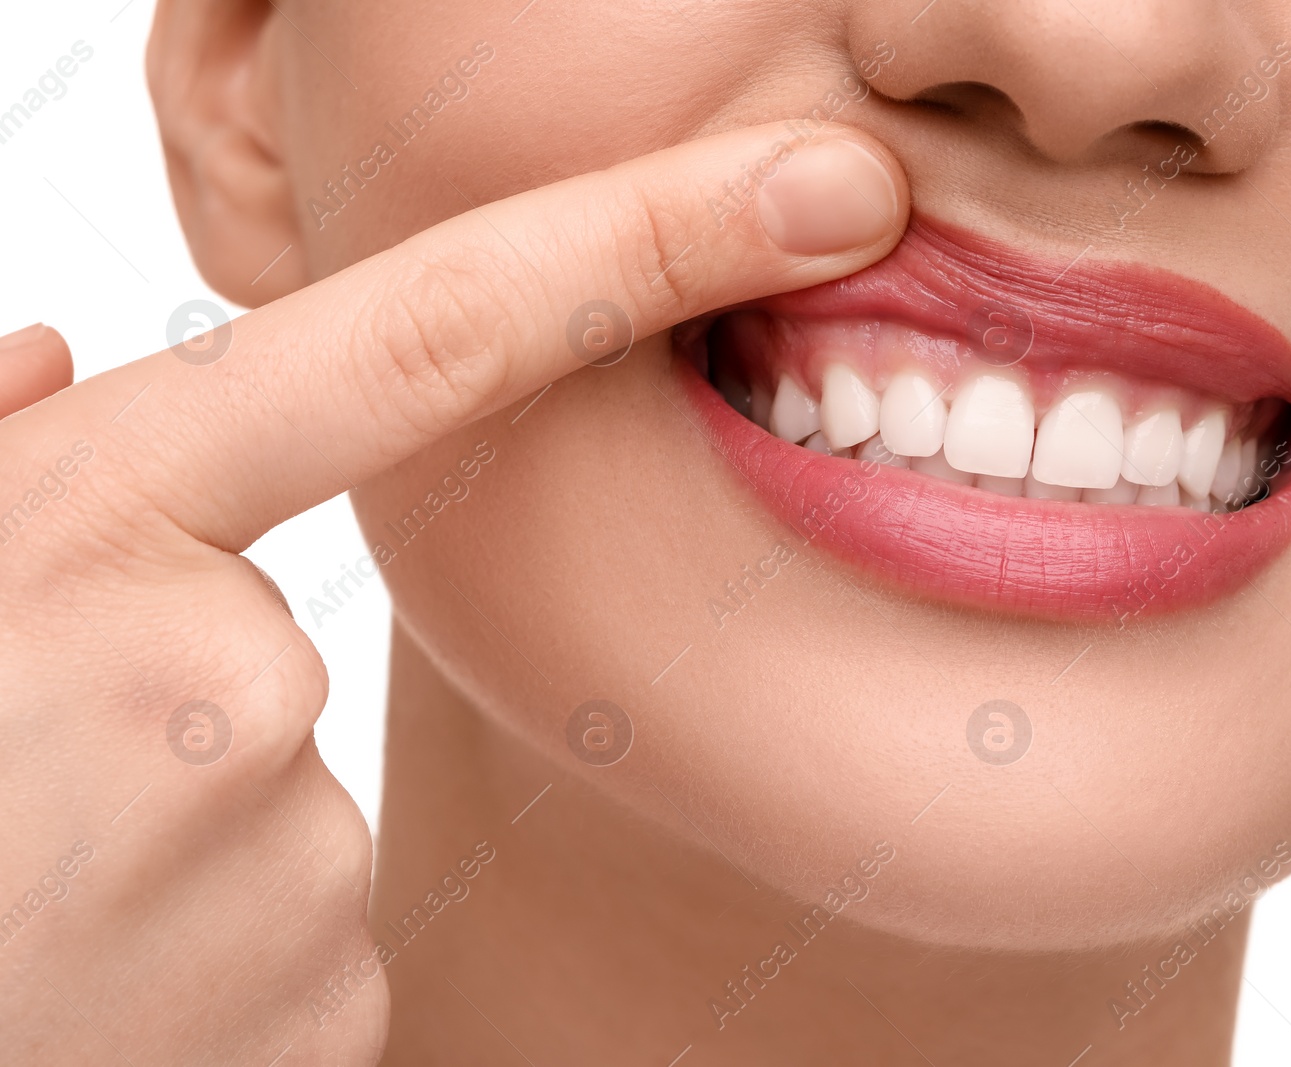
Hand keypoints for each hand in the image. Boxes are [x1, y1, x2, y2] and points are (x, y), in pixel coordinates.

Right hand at [0, 126, 903, 1064]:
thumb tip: (58, 356)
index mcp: (90, 533)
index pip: (434, 335)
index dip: (646, 240)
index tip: (826, 190)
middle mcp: (224, 686)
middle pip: (287, 638)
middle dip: (170, 695)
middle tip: (20, 801)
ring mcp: (286, 865)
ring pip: (288, 794)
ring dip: (177, 831)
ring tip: (32, 910)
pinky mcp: (327, 1002)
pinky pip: (303, 925)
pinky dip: (211, 943)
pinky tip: (93, 985)